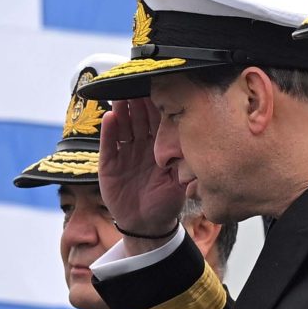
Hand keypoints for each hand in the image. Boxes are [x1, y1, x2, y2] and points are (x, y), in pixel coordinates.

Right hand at [97, 98, 187, 247]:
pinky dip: (108, 131)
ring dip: (122, 110)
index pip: (158, 120)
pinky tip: (109, 116)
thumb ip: (185, 162)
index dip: (157, 105)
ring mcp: (124, 153)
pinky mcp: (109, 164)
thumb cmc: (166, 201)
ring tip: (121, 95)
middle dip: (137, 101)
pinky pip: (108, 145)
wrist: (146, 225)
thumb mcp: (180, 181)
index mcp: (159, 146)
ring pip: (123, 126)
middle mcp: (140, 146)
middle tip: (136, 84)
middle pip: (138, 118)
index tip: (158, 87)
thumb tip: (199, 142)